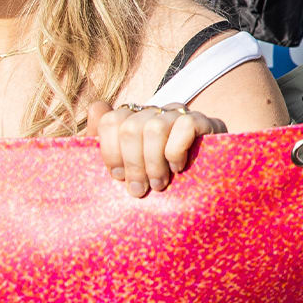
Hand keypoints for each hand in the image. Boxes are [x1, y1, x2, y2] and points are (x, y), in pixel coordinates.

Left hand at [88, 102, 226, 197]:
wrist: (204, 196)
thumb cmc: (159, 182)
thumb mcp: (127, 170)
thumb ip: (105, 143)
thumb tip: (97, 107)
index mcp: (136, 120)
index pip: (112, 120)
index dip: (110, 151)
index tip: (118, 177)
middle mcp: (157, 113)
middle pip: (130, 127)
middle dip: (132, 164)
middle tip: (139, 189)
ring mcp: (181, 115)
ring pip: (154, 128)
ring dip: (153, 163)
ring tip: (159, 183)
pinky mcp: (205, 122)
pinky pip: (184, 127)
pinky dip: (176, 151)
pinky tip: (179, 167)